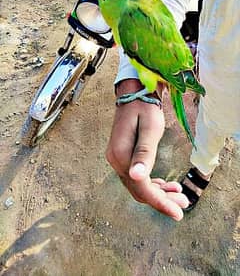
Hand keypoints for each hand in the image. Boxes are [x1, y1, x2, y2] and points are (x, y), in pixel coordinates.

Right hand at [106, 79, 188, 220]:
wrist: (134, 94)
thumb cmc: (144, 108)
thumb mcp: (150, 129)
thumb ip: (144, 153)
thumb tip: (136, 176)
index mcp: (121, 155)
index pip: (141, 187)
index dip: (159, 202)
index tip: (177, 213)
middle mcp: (116, 160)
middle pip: (139, 189)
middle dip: (161, 200)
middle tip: (183, 204)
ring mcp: (117, 159)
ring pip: (138, 185)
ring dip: (158, 193)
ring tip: (178, 195)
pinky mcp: (122, 156)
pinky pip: (136, 177)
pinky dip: (151, 184)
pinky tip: (165, 185)